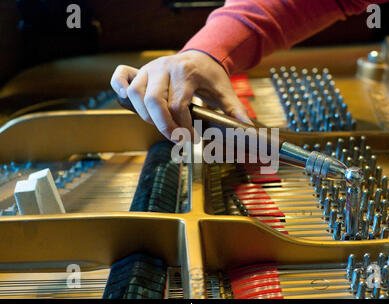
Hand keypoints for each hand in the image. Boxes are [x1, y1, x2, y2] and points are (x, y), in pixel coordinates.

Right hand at [110, 50, 250, 140]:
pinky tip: (132, 105)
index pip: (179, 105)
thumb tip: (246, 130)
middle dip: (164, 126)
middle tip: (177, 139)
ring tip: (162, 126)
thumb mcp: (225, 91)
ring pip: (136, 94)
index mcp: (187, 72)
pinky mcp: (140, 70)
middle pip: (154, 101)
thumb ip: (234, 111)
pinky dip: (119, 89)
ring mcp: (150, 68)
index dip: (184, 128)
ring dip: (146, 115)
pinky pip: (121, 78)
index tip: (192, 140)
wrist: (201, 55)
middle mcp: (164, 68)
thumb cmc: (211, 76)